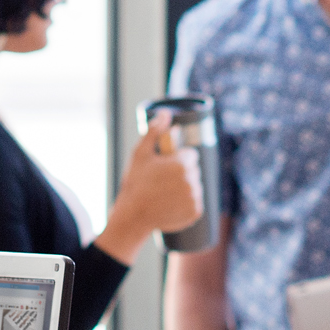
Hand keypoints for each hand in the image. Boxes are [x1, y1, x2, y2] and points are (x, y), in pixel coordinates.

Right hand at [110, 117, 203, 239]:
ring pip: (195, 186)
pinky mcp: (196, 212)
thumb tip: (165, 113)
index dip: (177, 159)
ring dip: (185, 188)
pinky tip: (172, 203)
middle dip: (182, 173)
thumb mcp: (140, 154)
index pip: (190, 155)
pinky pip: (196, 202)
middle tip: (163, 181)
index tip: (165, 167)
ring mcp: (195, 198)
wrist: (133, 215)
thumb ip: (154, 132)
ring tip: (166, 193)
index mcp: (183, 164)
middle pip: (193, 171)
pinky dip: (187, 203)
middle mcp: (192, 181)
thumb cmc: (135, 183)